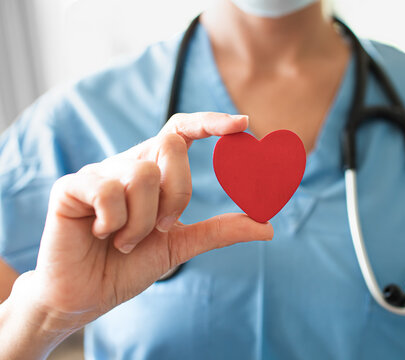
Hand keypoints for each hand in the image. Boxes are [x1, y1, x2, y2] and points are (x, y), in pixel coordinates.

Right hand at [28, 112, 272, 326]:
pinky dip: (115, 223)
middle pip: (170, 145)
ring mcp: (98, 173)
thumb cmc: (128, 265)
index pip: (180, 130)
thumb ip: (221, 231)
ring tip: (125, 240)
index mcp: (152, 173)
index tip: (243, 124)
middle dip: (178, 193)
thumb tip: (268, 227)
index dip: (210, 122)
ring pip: (143, 174)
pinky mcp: (71, 187)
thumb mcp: (181, 245)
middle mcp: (127, 165)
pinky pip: (109, 190)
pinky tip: (103, 235)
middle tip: (162, 227)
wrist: (85, 296)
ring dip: (144, 221)